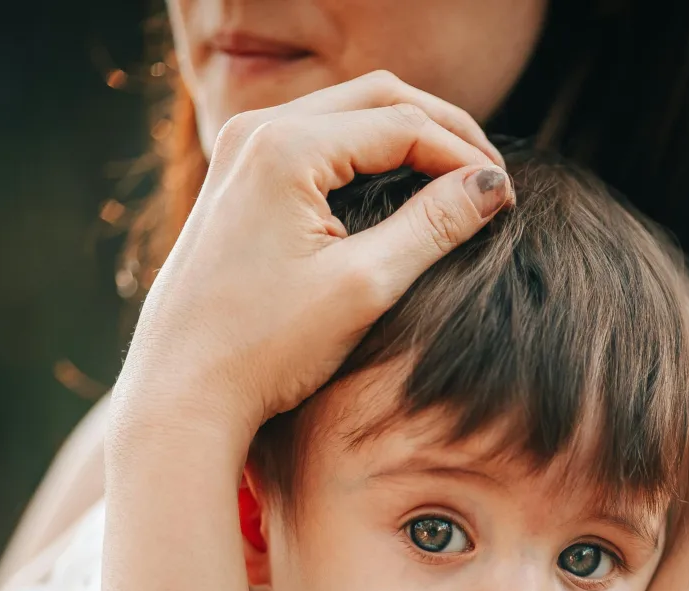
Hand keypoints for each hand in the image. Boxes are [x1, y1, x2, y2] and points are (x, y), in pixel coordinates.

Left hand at [112, 70, 512, 445]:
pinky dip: (365, 156)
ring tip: (455, 180)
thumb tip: (493, 185)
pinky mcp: (235, 180)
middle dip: (441, 130)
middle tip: (490, 175)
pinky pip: (315, 142)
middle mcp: (255, 133)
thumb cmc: (265, 349)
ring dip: (404, 138)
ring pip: (345, 114)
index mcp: (285, 148)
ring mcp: (239, 153)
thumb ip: (434, 226)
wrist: (180, 393)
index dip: (464, 155)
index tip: (508, 198)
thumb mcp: (364, 286)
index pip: (403, 125)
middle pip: (376, 98)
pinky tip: (399, 192)